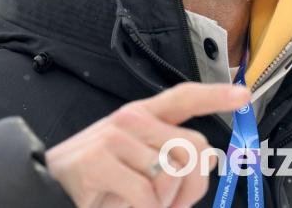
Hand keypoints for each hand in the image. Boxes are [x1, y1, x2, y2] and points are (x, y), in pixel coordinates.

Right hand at [44, 82, 248, 207]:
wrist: (50, 189)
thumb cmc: (96, 179)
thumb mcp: (137, 166)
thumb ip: (173, 158)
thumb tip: (210, 157)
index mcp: (140, 117)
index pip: (182, 98)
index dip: (215, 95)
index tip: (241, 94)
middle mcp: (128, 121)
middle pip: (194, 148)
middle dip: (192, 187)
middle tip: (170, 204)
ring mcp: (113, 138)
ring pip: (173, 176)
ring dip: (164, 204)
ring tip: (141, 204)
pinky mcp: (100, 161)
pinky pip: (147, 196)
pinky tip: (123, 206)